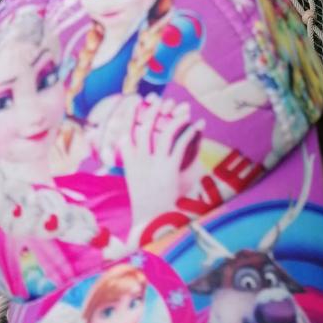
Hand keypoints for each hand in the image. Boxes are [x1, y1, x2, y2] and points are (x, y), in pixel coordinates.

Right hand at [119, 97, 202, 228]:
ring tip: (185, 109)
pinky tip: (197, 125)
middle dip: (153, 111)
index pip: (125, 133)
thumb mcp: (134, 178)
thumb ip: (134, 160)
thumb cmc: (145, 200)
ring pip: (165, 134)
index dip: (130, 116)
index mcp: (129, 163)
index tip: (136, 102)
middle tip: (162, 100)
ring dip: (176, 119)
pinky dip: (190, 133)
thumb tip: (131, 141)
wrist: (151, 222)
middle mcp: (140, 162)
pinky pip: (181, 146)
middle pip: (144, 129)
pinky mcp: (169, 170)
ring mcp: (154, 165)